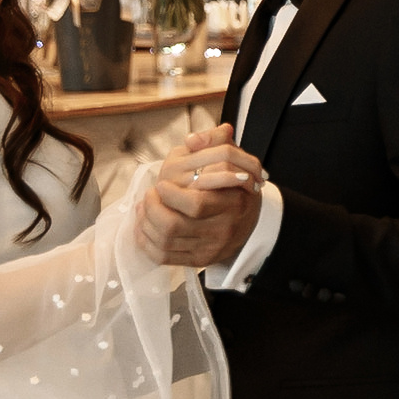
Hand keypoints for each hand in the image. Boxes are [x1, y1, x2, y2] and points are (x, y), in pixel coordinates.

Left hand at [134, 124, 265, 268]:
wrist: (253, 223)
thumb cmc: (238, 189)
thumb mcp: (235, 161)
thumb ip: (215, 143)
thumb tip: (193, 138)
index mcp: (232, 204)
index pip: (195, 204)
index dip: (170, 194)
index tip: (162, 183)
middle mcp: (222, 230)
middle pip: (173, 226)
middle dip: (152, 209)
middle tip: (150, 195)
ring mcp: (209, 248)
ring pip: (164, 241)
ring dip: (145, 223)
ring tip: (144, 207)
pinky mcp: (199, 260)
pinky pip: (163, 257)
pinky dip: (146, 242)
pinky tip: (144, 227)